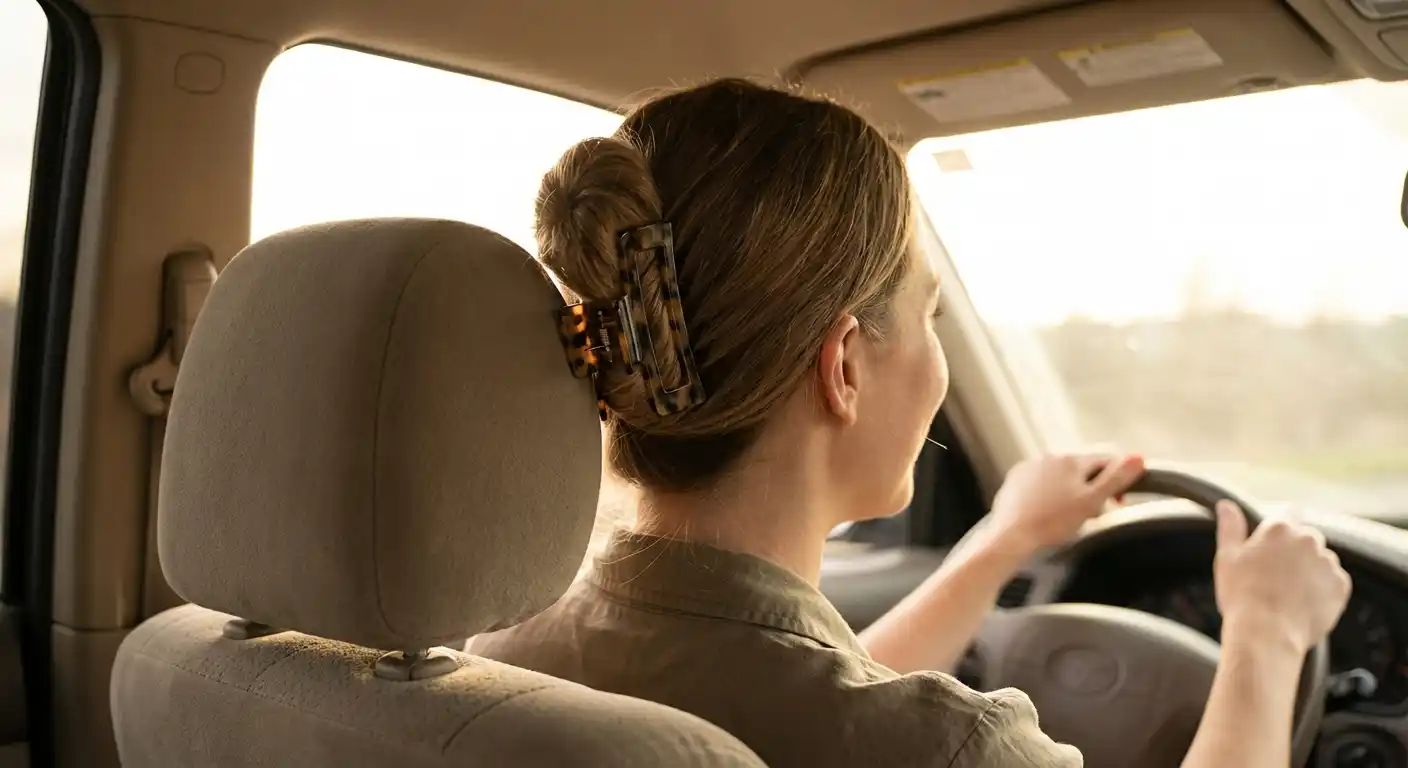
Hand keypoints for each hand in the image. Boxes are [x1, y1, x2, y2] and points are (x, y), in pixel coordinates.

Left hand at [987, 453, 1145, 554]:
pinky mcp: (1015, 479)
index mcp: (1071, 459)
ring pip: (1060, 476)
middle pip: (1082, 469)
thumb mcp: (1091, 501)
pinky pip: (1039, 482)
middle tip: (1091, 514)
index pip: (1105, 461)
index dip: (1116, 481)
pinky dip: (1048, 494)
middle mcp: (1049, 456)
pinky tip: (1047, 512)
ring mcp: (1029, 466)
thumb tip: (1139, 457)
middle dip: (1091, 488)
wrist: (1011, 534)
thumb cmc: (1053, 521)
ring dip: (1070, 491)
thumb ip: (1116, 478)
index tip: (1117, 501)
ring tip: (1068, 517)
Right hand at [1214, 501, 1350, 651]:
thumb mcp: (1227, 558)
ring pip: (1321, 560)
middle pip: (1306, 538)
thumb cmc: (1242, 595)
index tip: (1275, 540)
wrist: (1267, 634)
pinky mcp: (1341, 586)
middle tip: (1275, 575)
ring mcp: (1328, 563)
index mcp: (1279, 529)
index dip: (1282, 523)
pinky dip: (1323, 589)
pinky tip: (1303, 603)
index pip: (1289, 511)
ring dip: (1310, 570)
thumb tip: (1226, 504)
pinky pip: (1334, 581)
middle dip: (1295, 551)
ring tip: (1289, 594)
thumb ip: (1230, 527)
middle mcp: (1308, 540)